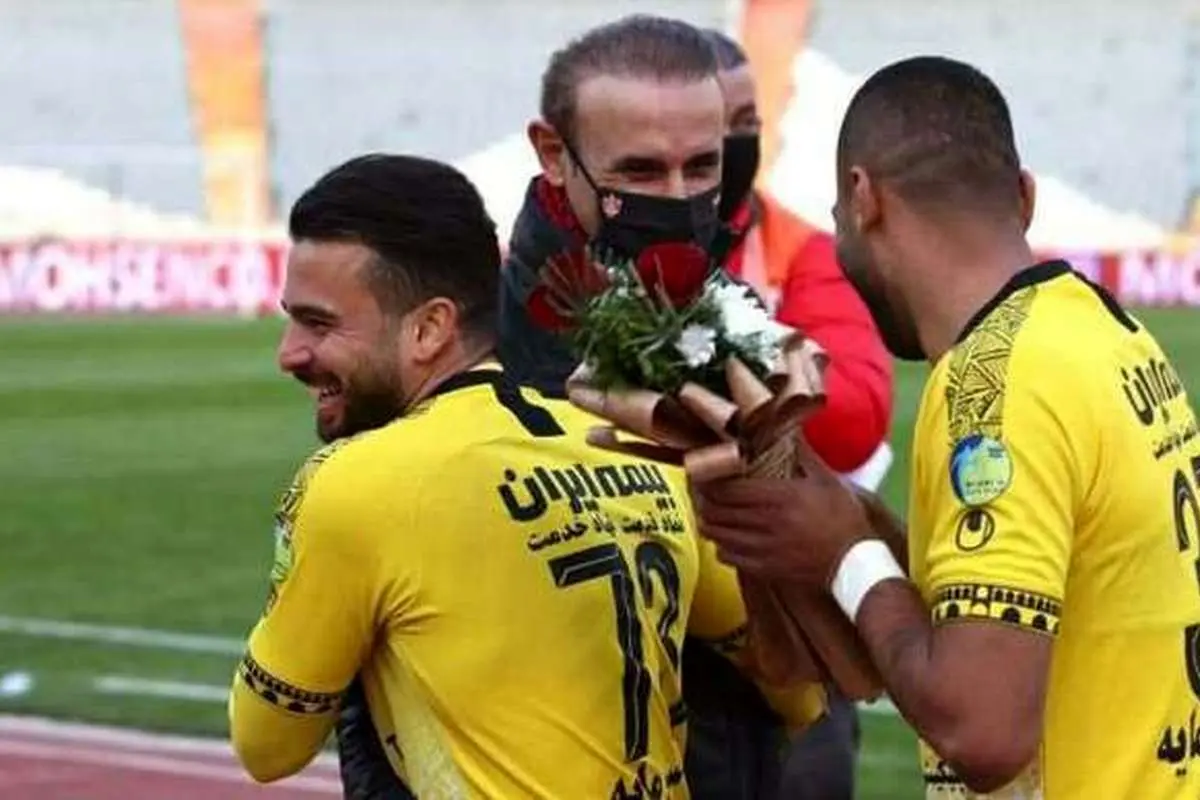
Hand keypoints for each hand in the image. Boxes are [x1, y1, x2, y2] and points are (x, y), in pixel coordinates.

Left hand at [690, 452, 873, 586]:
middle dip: (703, 500)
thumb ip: (803, 454)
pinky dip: (721, 545)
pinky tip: (728, 537)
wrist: (856, 561)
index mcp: (780, 497)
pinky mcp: (764, 569)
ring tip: (711, 512)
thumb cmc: (843, 517)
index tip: (705, 474)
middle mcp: (767, 523)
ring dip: (709, 521)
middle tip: (702, 492)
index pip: (727, 489)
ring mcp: (763, 549)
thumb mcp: (826, 480)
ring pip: (716, 535)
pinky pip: (727, 556)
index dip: (709, 481)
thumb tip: (789, 428)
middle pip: (715, 511)